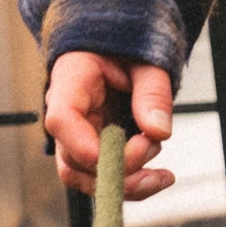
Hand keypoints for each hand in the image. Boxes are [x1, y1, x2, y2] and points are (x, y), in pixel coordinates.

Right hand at [43, 53, 177, 199]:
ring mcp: (77, 134)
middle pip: (73, 161)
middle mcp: (66, 113)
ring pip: (85, 177)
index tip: (124, 155)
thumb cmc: (129, 43)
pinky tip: (159, 178)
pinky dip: (130, 183)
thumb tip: (159, 132)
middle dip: (115, 172)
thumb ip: (153, 91)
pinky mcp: (93, 146)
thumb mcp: (147, 58)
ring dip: (124, 185)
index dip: (85, 146)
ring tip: (163, 176)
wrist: (119, 41)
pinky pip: (103, 175)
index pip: (62, 119)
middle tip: (154, 151)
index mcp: (71, 80)